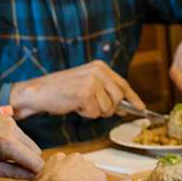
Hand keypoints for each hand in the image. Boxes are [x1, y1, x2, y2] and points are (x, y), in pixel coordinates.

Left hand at [0, 112, 43, 179]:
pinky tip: (2, 149)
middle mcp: (13, 130)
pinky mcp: (6, 118)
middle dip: (31, 163)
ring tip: (7, 161)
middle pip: (36, 151)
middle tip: (18, 173)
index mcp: (8, 144)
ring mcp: (10, 122)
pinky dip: (17, 143)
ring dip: (24, 153)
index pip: (37, 162)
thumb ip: (13, 172)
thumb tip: (32, 177)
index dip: (36, 173)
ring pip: (29, 143)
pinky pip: (20, 134)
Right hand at [11, 60, 144, 119]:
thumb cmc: (62, 91)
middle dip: (107, 109)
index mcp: (100, 67)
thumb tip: (125, 107)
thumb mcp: (87, 84)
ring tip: (79, 102)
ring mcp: (92, 81)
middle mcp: (99, 71)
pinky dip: (85, 113)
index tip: (142, 108)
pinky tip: (74, 105)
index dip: (133, 98)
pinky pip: (95, 113)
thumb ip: (105, 91)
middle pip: (118, 99)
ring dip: (94, 111)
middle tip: (91, 106)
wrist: (39, 92)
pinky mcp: (85, 93)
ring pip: (107, 109)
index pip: (123, 84)